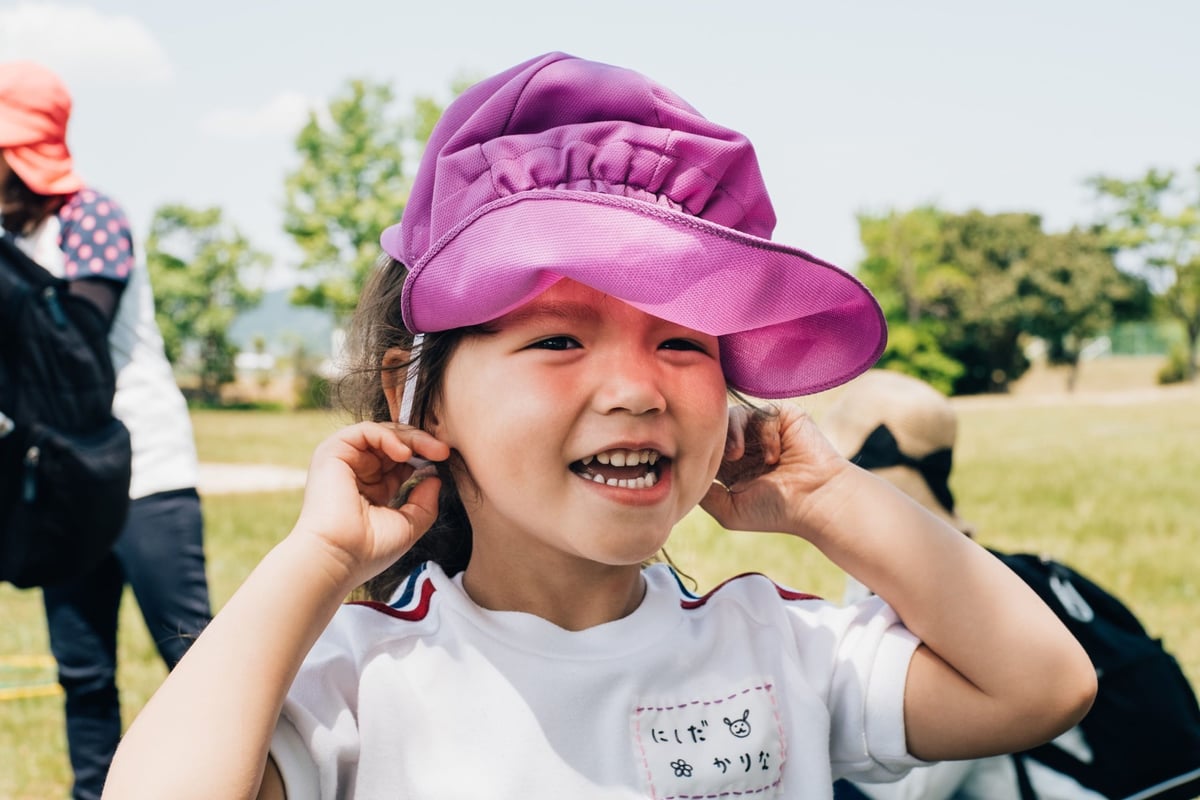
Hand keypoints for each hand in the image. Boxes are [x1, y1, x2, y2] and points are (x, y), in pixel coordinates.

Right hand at [293, 422, 449, 586]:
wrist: (337, 558)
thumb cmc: (368, 550)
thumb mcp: (408, 525)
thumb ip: (424, 502)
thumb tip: (435, 479)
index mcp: (372, 489)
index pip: (401, 462)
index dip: (424, 458)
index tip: (446, 462)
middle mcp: (357, 472)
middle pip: (395, 443)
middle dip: (422, 443)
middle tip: (444, 451)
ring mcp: (344, 460)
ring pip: (383, 433)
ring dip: (411, 438)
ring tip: (433, 451)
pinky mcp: (333, 452)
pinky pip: (366, 431)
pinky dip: (389, 437)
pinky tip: (405, 454)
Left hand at [700, 403, 852, 537]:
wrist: (816, 501)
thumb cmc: (776, 511)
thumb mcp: (728, 510)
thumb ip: (703, 494)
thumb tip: (676, 479)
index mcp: (732, 465)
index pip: (704, 446)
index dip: (694, 450)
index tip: (691, 461)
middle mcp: (747, 444)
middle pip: (714, 427)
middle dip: (711, 439)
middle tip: (720, 458)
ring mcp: (763, 429)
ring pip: (732, 415)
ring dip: (732, 433)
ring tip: (739, 456)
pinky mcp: (782, 416)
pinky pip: (760, 411)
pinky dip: (763, 432)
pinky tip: (774, 456)